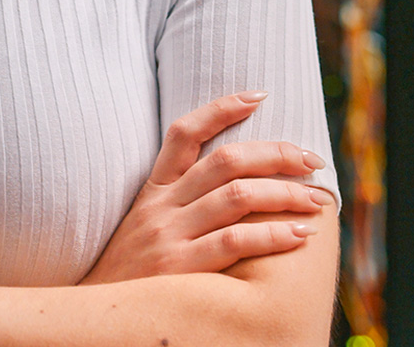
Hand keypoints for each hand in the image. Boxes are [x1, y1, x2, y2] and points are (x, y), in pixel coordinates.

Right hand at [80, 91, 333, 283]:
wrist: (96, 318)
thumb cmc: (132, 277)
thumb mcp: (143, 229)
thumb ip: (179, 206)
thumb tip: (237, 186)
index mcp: (153, 191)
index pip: (184, 133)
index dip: (222, 108)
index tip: (259, 96)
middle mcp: (161, 206)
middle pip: (226, 161)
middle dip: (277, 154)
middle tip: (313, 160)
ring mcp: (169, 236)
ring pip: (237, 196)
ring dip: (286, 194)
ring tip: (317, 200)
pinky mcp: (179, 268)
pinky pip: (235, 242)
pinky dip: (274, 235)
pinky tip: (300, 235)